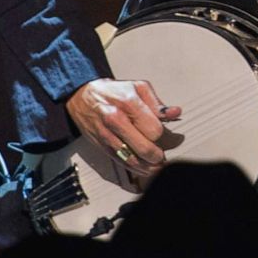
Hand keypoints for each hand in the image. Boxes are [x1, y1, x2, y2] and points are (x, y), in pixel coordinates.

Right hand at [64, 78, 181, 177]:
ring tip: (158, 165)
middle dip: (158, 155)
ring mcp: (107, 135)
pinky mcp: (102, 145)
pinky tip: (145, 169)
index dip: (166, 136)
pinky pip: (121, 162)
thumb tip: (175, 113)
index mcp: (128, 103)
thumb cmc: (113, 92)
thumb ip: (158, 103)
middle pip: (144, 147)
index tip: (172, 137)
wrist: (82, 97)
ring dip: (148, 166)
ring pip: (132, 159)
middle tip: (164, 154)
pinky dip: (135, 168)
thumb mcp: (138, 88)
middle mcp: (115, 120)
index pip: (154, 129)